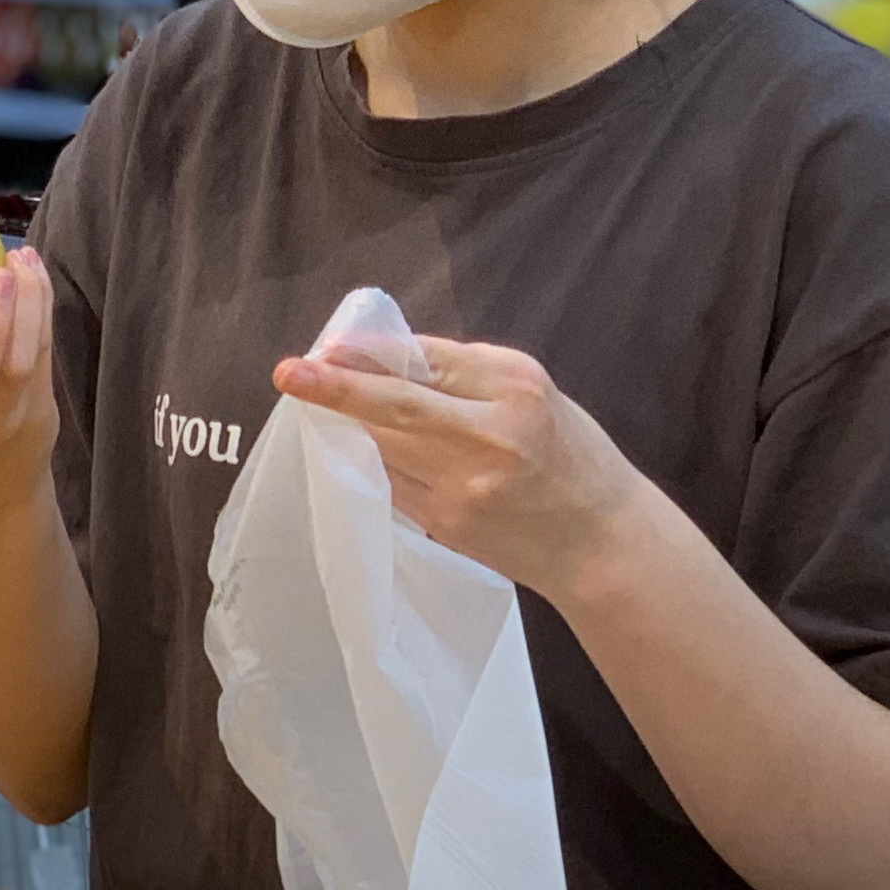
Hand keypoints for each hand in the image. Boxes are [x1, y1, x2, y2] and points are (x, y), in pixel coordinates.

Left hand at [270, 336, 650, 600]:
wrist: (600, 542)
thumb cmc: (574, 458)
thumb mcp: (537, 395)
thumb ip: (471, 375)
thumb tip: (394, 358)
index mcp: (516, 390)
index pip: (430, 360)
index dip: (374, 352)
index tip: (333, 346)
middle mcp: (488, 435)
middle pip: (396, 404)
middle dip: (337, 387)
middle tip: (289, 373)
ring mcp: (463, 485)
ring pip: (384, 446)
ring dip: (347, 425)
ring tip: (317, 404)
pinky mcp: (445, 522)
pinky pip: (391, 482)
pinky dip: (372, 462)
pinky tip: (359, 449)